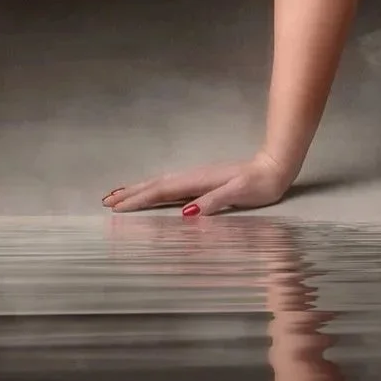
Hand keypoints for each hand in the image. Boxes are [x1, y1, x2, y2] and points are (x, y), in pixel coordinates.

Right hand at [102, 156, 295, 216]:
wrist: (275, 167)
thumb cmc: (261, 183)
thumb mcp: (240, 193)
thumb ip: (215, 202)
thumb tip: (187, 213)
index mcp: (197, 181)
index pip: (161, 191)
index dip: (138, 200)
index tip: (116, 208)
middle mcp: (193, 177)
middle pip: (154, 185)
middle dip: (130, 194)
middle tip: (105, 202)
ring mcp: (197, 178)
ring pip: (160, 184)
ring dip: (138, 190)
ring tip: (117, 196)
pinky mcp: (202, 182)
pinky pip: (170, 186)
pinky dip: (154, 189)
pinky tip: (152, 193)